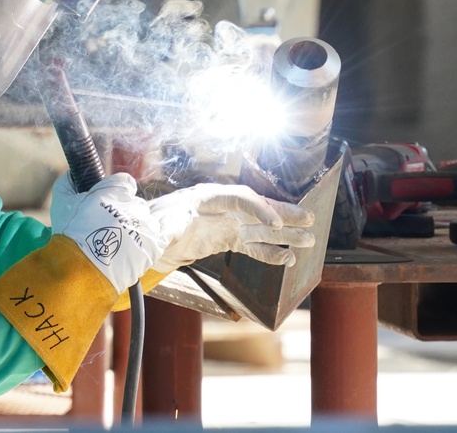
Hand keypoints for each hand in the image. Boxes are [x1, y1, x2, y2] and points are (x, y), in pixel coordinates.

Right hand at [49, 172, 167, 292]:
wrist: (82, 271)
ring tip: (118, 243)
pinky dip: (154, 236)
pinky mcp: (154, 245)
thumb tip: (72, 174)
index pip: (124, 182)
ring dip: (135, 227)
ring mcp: (146, 225)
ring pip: (145, 220)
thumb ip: (67, 182)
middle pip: (134, 203)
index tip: (107, 202)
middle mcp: (135, 204)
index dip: (115, 191)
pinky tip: (144, 241)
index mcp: (116, 190)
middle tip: (107, 226)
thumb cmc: (71, 235)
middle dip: (123, 212)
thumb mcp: (62, 202)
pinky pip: (163, 234)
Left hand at [149, 183, 314, 270]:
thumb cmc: (152, 224)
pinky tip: (287, 260)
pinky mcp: (226, 240)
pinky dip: (270, 253)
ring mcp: (226, 224)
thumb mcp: (159, 223)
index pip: (240, 198)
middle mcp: (221, 208)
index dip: (259, 209)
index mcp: (206, 196)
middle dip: (284, 214)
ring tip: (310, 240)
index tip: (277, 224)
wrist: (146, 237)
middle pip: (258, 208)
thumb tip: (172, 230)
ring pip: (261, 229)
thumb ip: (170, 226)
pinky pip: (252, 246)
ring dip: (286, 235)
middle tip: (310, 218)